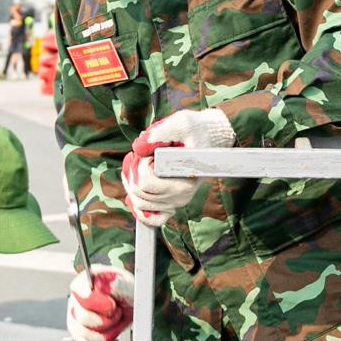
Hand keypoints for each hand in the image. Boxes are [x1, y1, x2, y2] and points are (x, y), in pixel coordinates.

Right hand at [67, 265, 134, 340]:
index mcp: (85, 282)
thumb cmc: (126, 292)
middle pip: (82, 316)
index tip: (112, 304)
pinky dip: (102, 339)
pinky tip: (110, 329)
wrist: (129, 305)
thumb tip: (102, 286)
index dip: (95, 300)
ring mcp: (75, 317)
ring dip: (106, 330)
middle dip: (106, 318)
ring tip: (115, 319)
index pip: (78, 289)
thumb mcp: (128, 286)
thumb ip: (117, 285)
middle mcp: (76, 299)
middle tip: (118, 311)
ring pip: (83, 332)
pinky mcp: (79, 333)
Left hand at [121, 109, 235, 225]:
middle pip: (140, 192)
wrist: (208, 139)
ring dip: (132, 185)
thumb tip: (138, 148)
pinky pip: (150, 218)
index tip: (149, 153)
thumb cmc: (195, 130)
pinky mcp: (173, 206)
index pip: (146, 181)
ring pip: (140, 203)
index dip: (140, 164)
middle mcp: (183, 194)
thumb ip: (159, 132)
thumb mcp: (180, 123)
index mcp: (186, 178)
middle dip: (133, 173)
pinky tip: (138, 191)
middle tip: (142, 158)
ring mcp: (177, 202)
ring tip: (139, 168)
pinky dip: (139, 207)